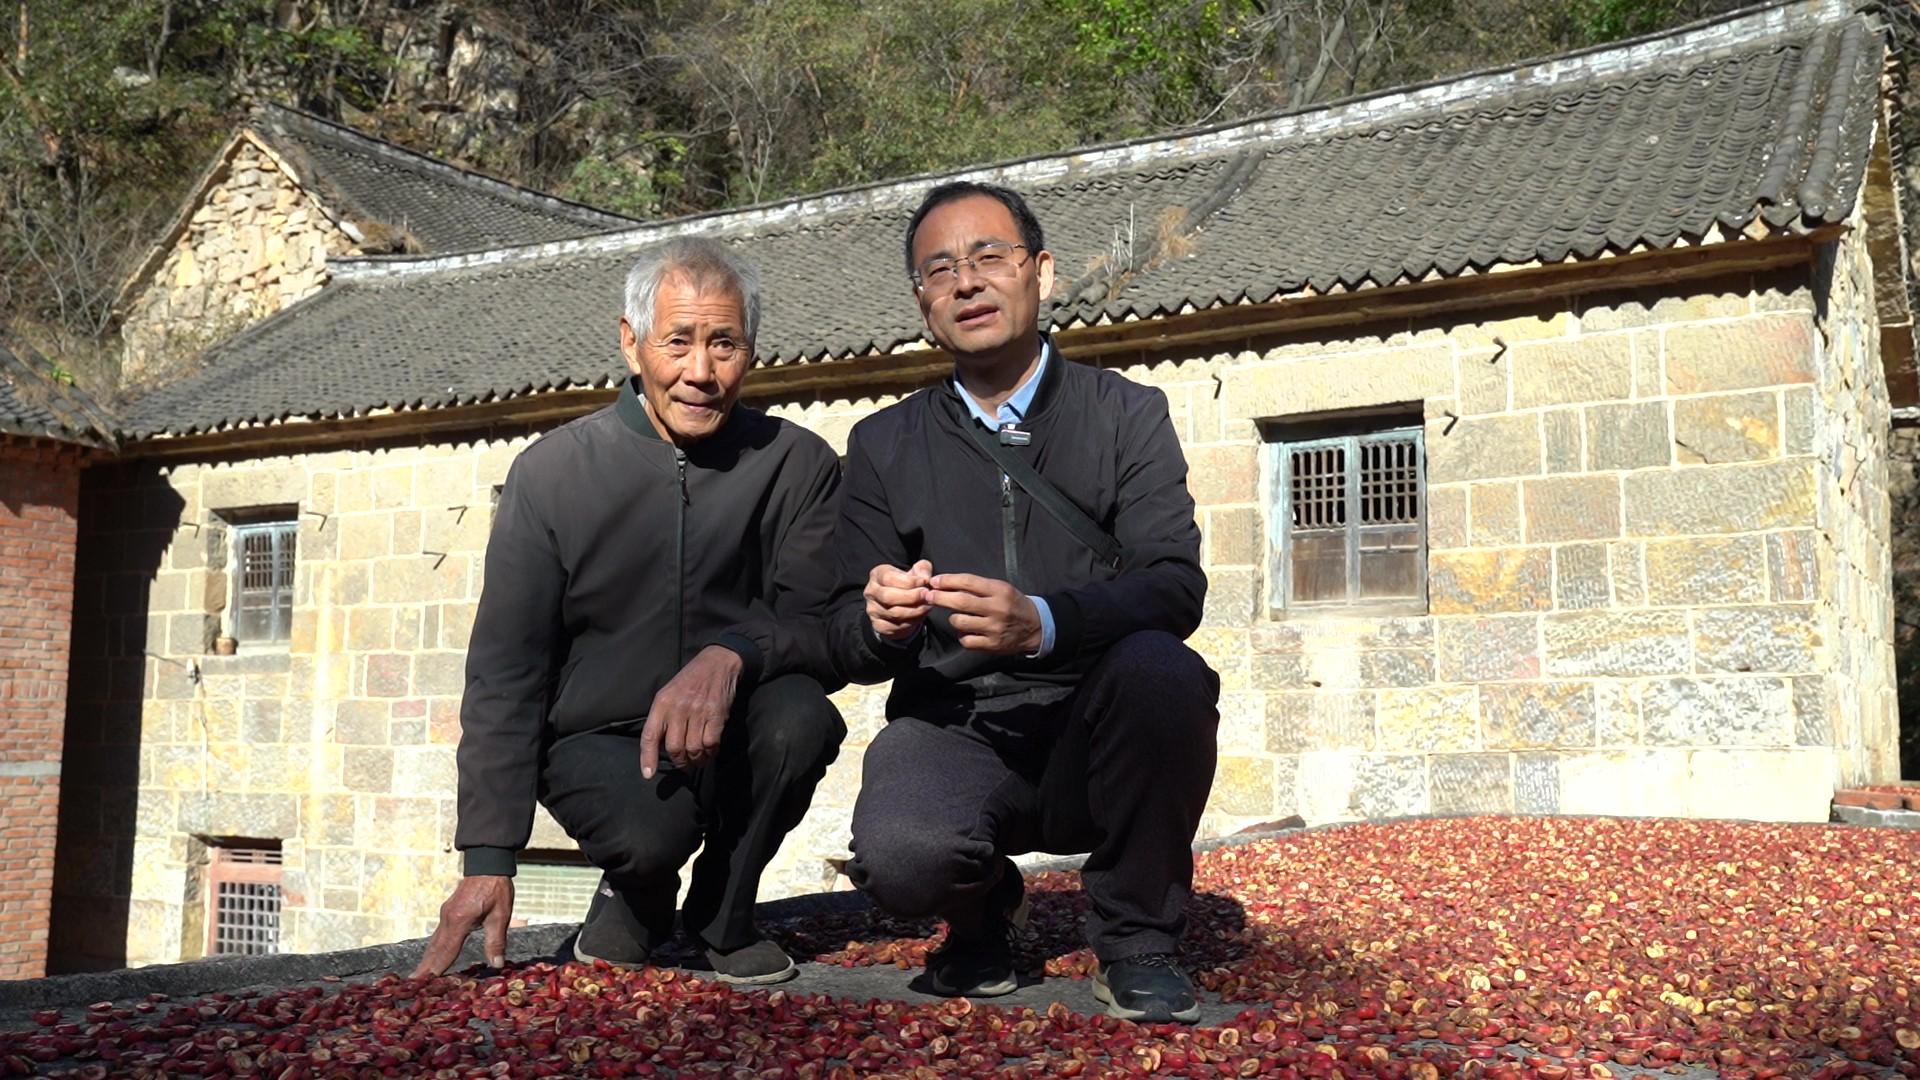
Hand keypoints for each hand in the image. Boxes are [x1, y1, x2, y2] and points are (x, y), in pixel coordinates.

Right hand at [411, 874, 513, 977]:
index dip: (437, 969)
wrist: (488, 865)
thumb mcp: (500, 916)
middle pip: (434, 949)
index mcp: (459, 921)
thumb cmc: (496, 889)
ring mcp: (446, 915)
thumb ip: (496, 941)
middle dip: (424, 968)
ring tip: (418, 976)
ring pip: (434, 942)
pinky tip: (432, 955)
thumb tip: (497, 964)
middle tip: (412, 985)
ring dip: (426, 959)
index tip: (425, 983)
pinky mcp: (448, 912)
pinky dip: (433, 948)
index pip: (446, 951)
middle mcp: (448, 919)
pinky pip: (438, 935)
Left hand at [641, 645, 741, 778]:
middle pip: (674, 747)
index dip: (647, 757)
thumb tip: (658, 748)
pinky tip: (710, 750)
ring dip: (696, 760)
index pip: (650, 735)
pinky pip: (711, 742)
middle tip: (684, 766)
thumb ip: (662, 718)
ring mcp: (699, 710)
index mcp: (662, 702)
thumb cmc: (690, 681)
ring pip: (694, 748)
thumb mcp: (668, 693)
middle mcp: (678, 707)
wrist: (717, 662)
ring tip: (698, 761)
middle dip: (679, 762)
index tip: (648, 774)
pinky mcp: (717, 714)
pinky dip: (711, 752)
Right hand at [865, 559, 933, 641]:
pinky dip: (911, 622)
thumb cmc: (907, 585)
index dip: (908, 581)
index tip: (923, 582)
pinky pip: (896, 627)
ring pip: (894, 613)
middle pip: (888, 596)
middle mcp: (871, 592)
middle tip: (926, 595)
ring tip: (927, 605)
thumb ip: (922, 569)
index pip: (888, 578)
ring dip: (915, 610)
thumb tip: (925, 577)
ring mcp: (873, 610)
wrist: (899, 605)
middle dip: (911, 597)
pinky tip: (920, 616)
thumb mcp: (915, 573)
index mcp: (877, 575)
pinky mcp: (878, 625)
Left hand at [926, 573, 1041, 653]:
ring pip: (959, 622)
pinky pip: (966, 640)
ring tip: (959, 616)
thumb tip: (947, 584)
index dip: (948, 581)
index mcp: (999, 590)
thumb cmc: (1012, 604)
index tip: (934, 581)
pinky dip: (962, 635)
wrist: (1035, 627)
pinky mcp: (992, 645)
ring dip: (953, 618)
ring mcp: (994, 628)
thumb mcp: (1001, 589)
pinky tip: (968, 631)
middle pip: (960, 602)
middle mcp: (997, 608)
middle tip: (927, 595)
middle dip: (940, 598)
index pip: (969, 582)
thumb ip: (978, 587)